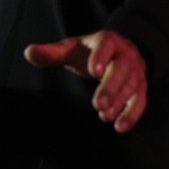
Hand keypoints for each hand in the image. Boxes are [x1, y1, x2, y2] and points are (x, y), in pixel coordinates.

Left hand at [24, 30, 146, 133]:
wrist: (122, 50)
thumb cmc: (91, 52)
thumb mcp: (72, 49)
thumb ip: (52, 53)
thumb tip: (28, 52)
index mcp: (106, 41)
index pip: (106, 45)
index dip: (100, 56)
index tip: (93, 70)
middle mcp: (124, 55)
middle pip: (121, 69)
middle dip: (110, 87)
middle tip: (98, 104)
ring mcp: (134, 72)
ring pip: (131, 86)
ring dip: (119, 102)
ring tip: (104, 115)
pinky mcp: (140, 88)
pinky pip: (140, 101)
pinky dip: (132, 114)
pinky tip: (120, 127)